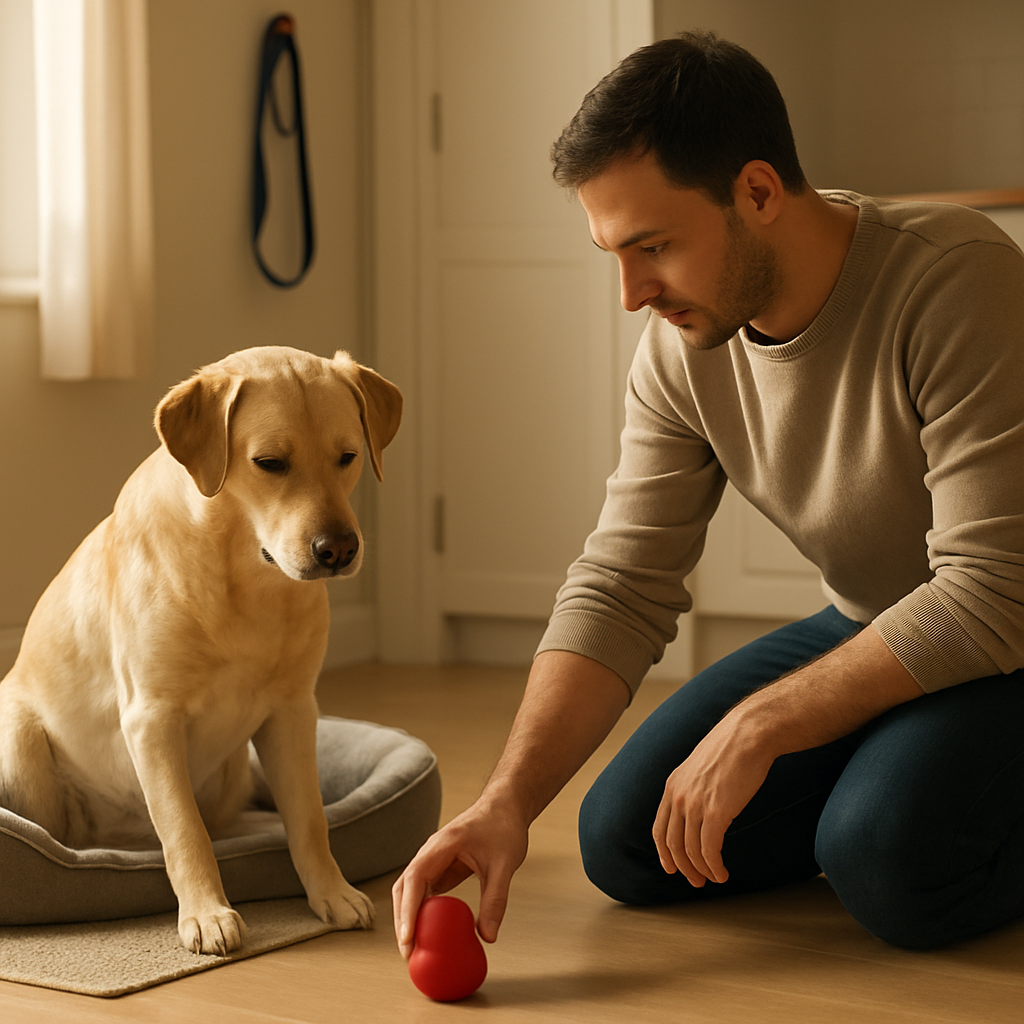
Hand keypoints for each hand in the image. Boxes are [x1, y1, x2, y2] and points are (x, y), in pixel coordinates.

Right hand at [392, 799, 528, 957]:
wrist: (505, 806)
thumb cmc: (503, 827)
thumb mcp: (504, 865)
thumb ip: (495, 900)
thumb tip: (487, 937)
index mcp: (443, 845)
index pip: (415, 878)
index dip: (408, 909)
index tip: (407, 937)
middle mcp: (431, 851)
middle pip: (404, 887)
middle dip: (402, 919)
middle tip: (408, 953)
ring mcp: (434, 859)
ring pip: (411, 890)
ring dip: (409, 917)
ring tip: (414, 948)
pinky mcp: (440, 866)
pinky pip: (425, 891)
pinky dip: (422, 911)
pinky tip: (428, 931)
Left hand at [651, 712, 772, 886]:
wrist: (748, 734)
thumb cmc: (731, 747)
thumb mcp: (700, 766)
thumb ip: (693, 786)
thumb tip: (699, 807)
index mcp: (672, 785)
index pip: (659, 828)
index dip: (664, 852)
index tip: (671, 868)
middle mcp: (678, 796)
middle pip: (673, 844)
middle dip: (683, 868)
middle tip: (696, 882)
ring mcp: (695, 805)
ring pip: (691, 851)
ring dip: (702, 870)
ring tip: (715, 878)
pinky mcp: (716, 812)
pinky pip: (709, 849)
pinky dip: (714, 866)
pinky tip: (723, 873)